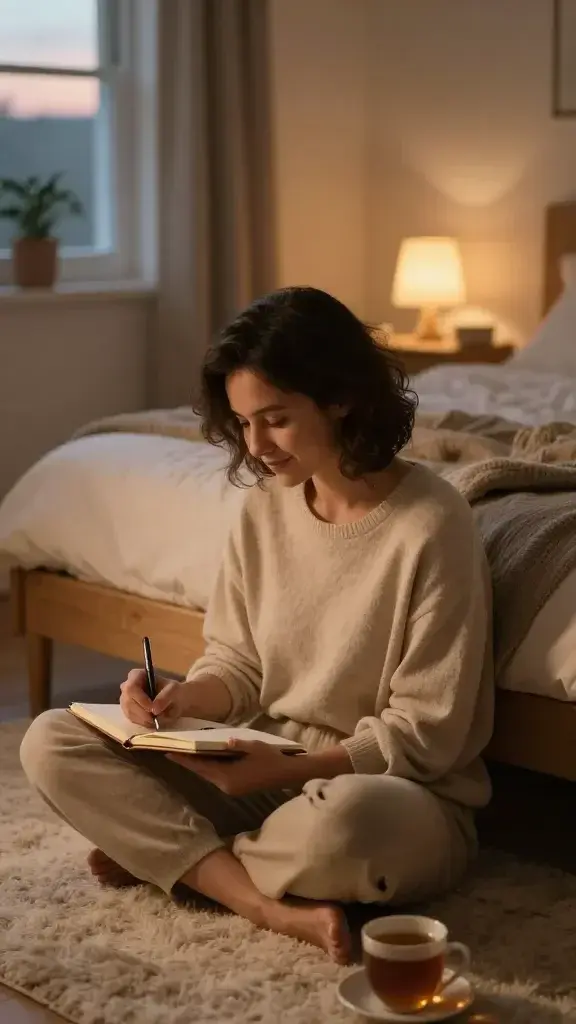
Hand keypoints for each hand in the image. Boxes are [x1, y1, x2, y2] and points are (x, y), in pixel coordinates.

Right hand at [119, 668, 184, 726]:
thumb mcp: (173, 690)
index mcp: (136, 675)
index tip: (153, 709)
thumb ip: (165, 697)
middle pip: (128, 701)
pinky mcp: (128, 711)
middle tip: (155, 719)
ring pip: (129, 712)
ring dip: (143, 719)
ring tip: (156, 721)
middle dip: (142, 713)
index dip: (140, 700)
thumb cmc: (173, 691)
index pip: (131, 687)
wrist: (174, 700)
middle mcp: (127, 686)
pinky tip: (152, 722)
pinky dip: (142, 723)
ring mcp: (125, 699)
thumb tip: (154, 710)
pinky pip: (131, 719)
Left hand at [167, 739, 303, 795]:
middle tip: (172, 751)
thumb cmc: (271, 759)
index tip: (168, 754)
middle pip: (202, 773)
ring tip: (185, 754)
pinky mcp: (236, 787)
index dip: (184, 760)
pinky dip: (209, 768)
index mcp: (228, 777)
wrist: (287, 774)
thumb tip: (226, 741)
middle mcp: (226, 785)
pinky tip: (205, 759)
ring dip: (198, 765)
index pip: (201, 767)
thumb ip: (238, 744)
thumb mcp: (254, 747)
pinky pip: (217, 776)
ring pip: (209, 775)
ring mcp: (231, 788)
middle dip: (188, 762)